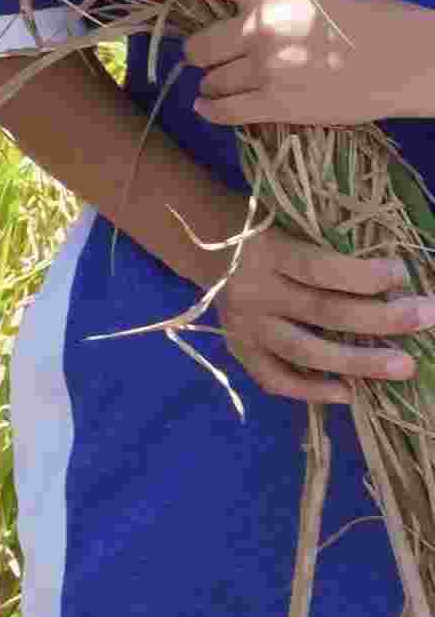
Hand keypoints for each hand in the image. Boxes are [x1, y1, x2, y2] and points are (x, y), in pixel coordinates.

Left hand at [156, 0, 434, 133]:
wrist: (412, 60)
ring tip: (227, 82)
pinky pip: (223, 110)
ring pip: (208, 80)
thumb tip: (234, 5)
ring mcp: (266, 67)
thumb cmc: (372, 17)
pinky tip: (209, 106)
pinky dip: (211, 109)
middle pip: (196, 45)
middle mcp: (260, 24)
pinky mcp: (278, 104)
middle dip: (201, 52)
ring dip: (212, 82)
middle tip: (212, 56)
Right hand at [202, 226, 434, 405]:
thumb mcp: (289, 223)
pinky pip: (275, 379)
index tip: (403, 274)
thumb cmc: (264, 228)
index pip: (321, 269)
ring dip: (359, 362)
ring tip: (403, 366)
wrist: (203, 240)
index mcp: (266, 252)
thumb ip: (326, 250)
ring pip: (305, 352)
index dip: (365, 276)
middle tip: (425, 317)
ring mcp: (244, 326)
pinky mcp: (238, 348)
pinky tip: (349, 393)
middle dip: (381, 319)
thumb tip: (392, 283)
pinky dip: (312, 391)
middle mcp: (253, 292)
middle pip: (323, 312)